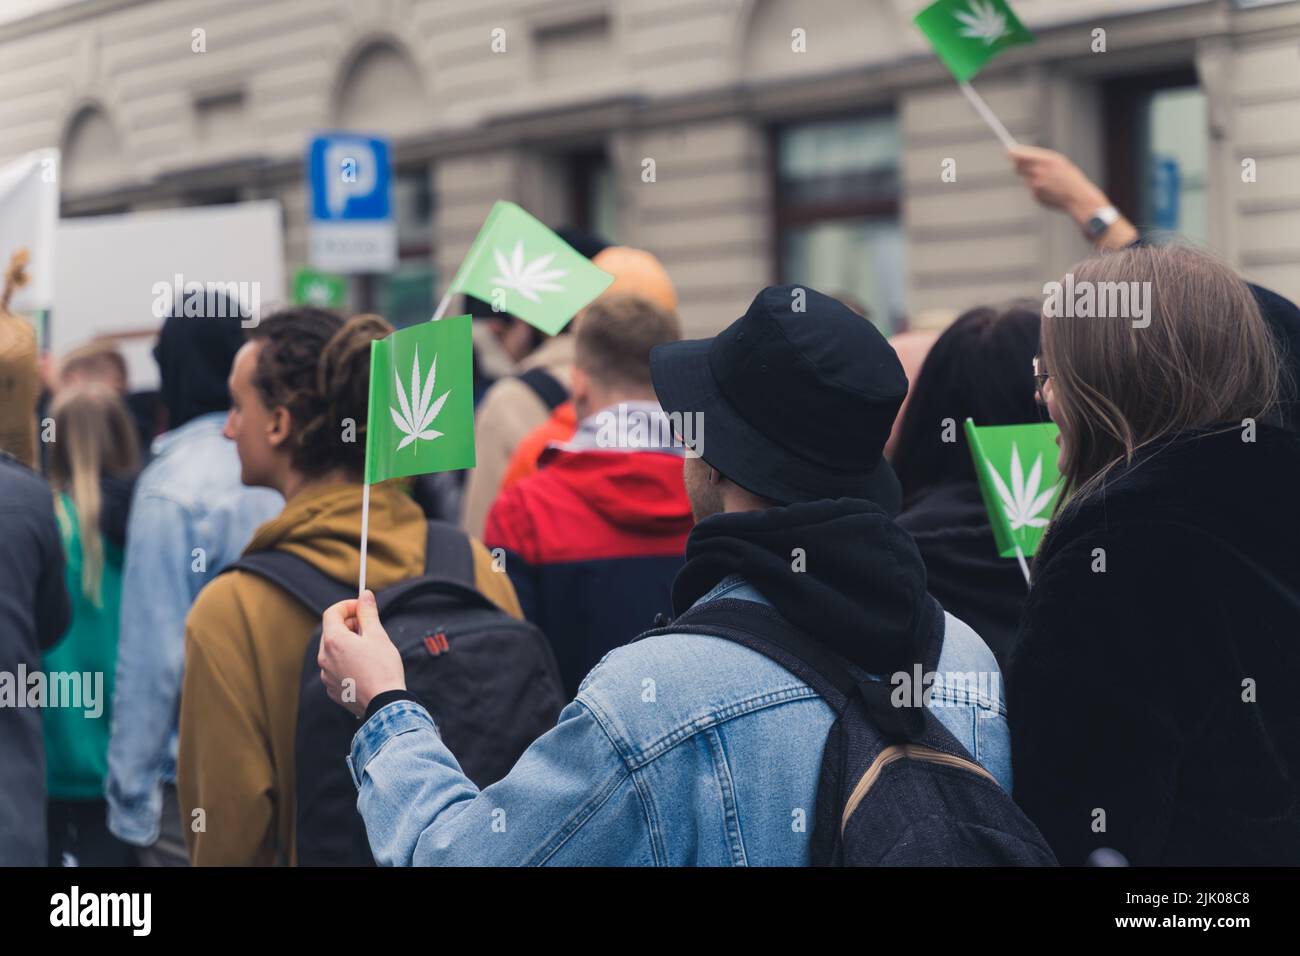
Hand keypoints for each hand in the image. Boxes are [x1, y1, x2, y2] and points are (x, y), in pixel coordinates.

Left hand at [319, 590, 405, 717]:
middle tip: (368, 628)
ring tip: (369, 650)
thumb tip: (365, 595)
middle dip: (349, 625)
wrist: (385, 704)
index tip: (362, 607)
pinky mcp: (332, 689)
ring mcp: (326, 675)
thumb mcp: (378, 635)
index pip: (332, 613)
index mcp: (334, 641)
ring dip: (348, 644)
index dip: (347, 606)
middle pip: (331, 631)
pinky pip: (335, 668)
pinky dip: (347, 662)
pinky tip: (364, 667)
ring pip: (333, 651)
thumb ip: (368, 613)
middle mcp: (324, 657)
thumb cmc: (383, 668)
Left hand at [1008, 145, 1109, 218]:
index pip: (1022, 155)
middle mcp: (1038, 172)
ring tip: (1048, 180)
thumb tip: (1018, 155)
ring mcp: (1035, 185)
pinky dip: (1038, 188)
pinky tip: (1050, 190)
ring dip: (1033, 177)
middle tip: (1022, 163)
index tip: (1009, 152)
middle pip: (1019, 167)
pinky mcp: (1035, 196)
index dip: (1014, 153)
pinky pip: (1032, 189)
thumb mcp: (1059, 162)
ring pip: (1027, 178)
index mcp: (1046, 160)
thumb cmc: (1069, 177)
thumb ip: (1040, 158)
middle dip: (1019, 164)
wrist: (1077, 197)